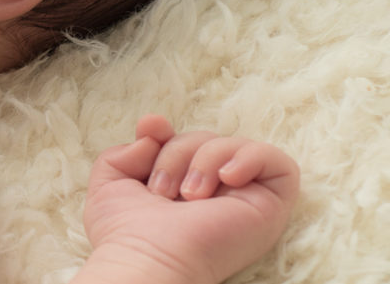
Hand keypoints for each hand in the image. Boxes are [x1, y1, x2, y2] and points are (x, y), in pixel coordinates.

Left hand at [78, 115, 298, 283]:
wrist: (148, 260)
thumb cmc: (125, 231)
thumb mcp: (111, 180)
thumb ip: (128, 150)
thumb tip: (155, 129)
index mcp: (182, 187)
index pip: (183, 141)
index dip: (166, 131)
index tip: (151, 131)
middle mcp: (215, 193)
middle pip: (204, 138)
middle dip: (177, 153)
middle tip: (162, 191)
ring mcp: (244, 200)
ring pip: (233, 145)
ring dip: (204, 159)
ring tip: (189, 196)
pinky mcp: (270, 208)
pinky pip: (277, 162)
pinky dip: (250, 158)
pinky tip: (227, 177)